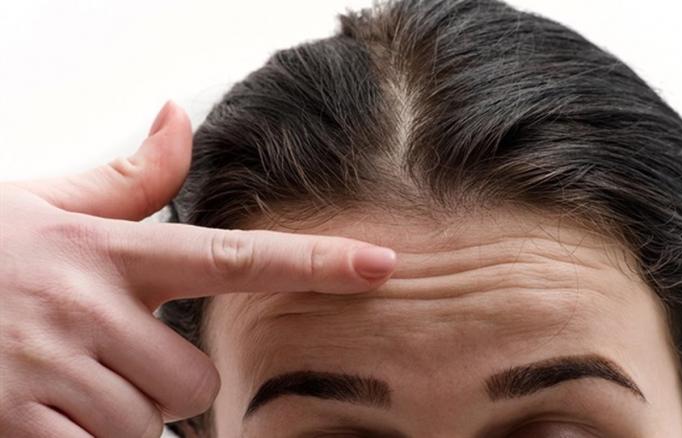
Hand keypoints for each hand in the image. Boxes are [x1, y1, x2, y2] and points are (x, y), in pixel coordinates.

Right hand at [0, 101, 396, 437]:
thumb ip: (125, 176)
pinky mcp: (18, 422)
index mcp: (108, 252)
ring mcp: (52, 369)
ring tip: (71, 384)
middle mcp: (89, 310)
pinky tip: (53, 414)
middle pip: (193, 383)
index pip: (232, 257)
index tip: (381, 266)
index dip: (314, 263)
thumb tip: (177, 118)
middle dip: (169, 387)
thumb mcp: (46, 201)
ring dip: (121, 419)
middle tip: (116, 362)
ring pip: (146, 427)